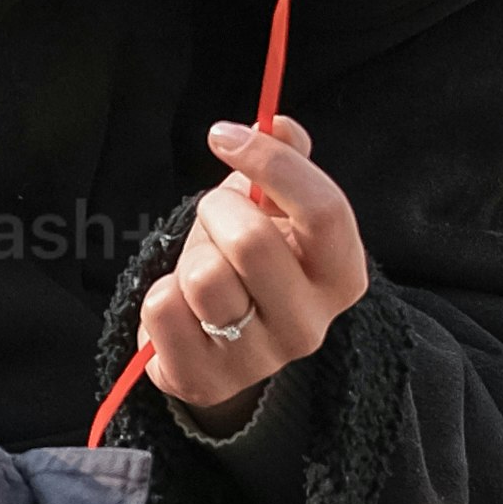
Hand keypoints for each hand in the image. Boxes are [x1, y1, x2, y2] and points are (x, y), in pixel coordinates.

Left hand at [134, 112, 365, 422]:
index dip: (271, 162)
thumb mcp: (276, 212)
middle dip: (218, 211)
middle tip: (214, 219)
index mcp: (341, 276)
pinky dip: (161, 294)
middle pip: (254, 242)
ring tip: (200, 266)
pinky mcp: (205, 380)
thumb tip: (279, 123)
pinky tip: (180, 306)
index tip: (224, 136)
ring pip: (204, 278)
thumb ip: (285, 163)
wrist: (223, 344)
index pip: (325, 210)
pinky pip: (163, 310)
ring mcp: (258, 360)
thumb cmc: (251, 264)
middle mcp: (310, 326)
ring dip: (190, 255)